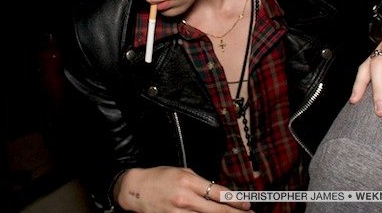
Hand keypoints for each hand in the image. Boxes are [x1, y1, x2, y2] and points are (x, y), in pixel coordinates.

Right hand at [114, 166, 251, 211]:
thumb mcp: (182, 172)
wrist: (135, 190)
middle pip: (216, 211)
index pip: (218, 193)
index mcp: (188, 182)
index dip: (235, 200)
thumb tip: (217, 192)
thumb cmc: (159, 177)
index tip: (247, 204)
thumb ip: (200, 183)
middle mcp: (185, 200)